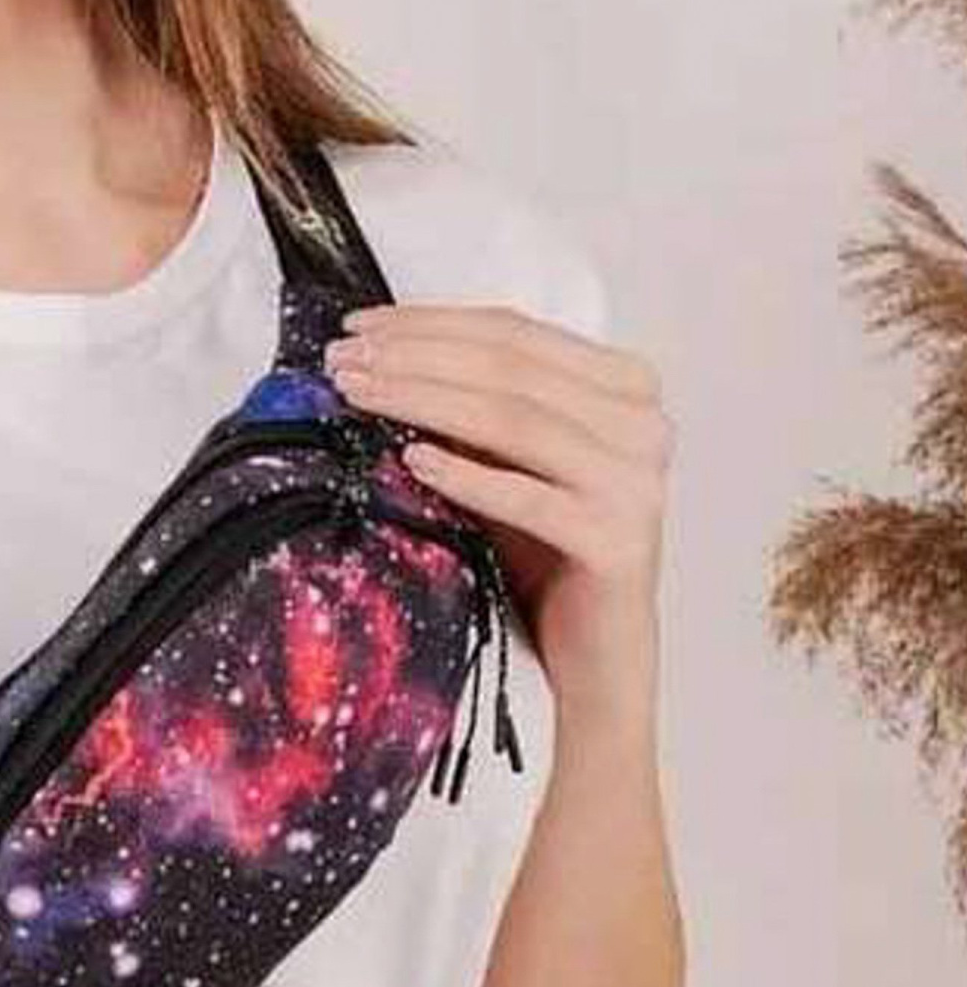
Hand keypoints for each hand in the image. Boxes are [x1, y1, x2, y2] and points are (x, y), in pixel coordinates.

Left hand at [322, 302, 672, 703]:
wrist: (592, 663)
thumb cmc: (546, 562)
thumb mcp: (507, 468)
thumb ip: (473, 413)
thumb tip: (377, 360)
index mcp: (623, 386)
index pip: (515, 333)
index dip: (431, 323)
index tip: (358, 327)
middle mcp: (642, 423)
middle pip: (510, 368)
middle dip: (416, 357)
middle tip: (344, 361)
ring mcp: (636, 482)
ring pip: (516, 420)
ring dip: (427, 401)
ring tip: (360, 396)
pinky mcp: (617, 542)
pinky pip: (530, 498)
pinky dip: (469, 476)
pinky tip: (413, 460)